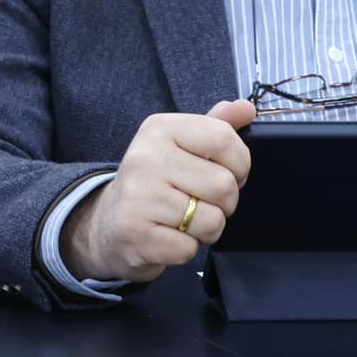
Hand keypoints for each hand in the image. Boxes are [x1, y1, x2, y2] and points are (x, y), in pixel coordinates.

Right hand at [61, 99, 254, 282]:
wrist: (110, 224)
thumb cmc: (154, 183)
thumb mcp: (181, 145)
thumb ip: (216, 126)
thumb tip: (246, 107)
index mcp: (160, 128)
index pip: (224, 138)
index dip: (239, 164)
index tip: (223, 171)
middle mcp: (146, 157)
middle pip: (224, 184)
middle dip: (223, 203)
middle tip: (198, 201)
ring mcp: (139, 196)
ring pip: (212, 220)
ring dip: (206, 228)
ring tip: (182, 220)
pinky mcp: (136, 233)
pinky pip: (190, 249)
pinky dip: (185, 249)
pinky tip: (167, 235)